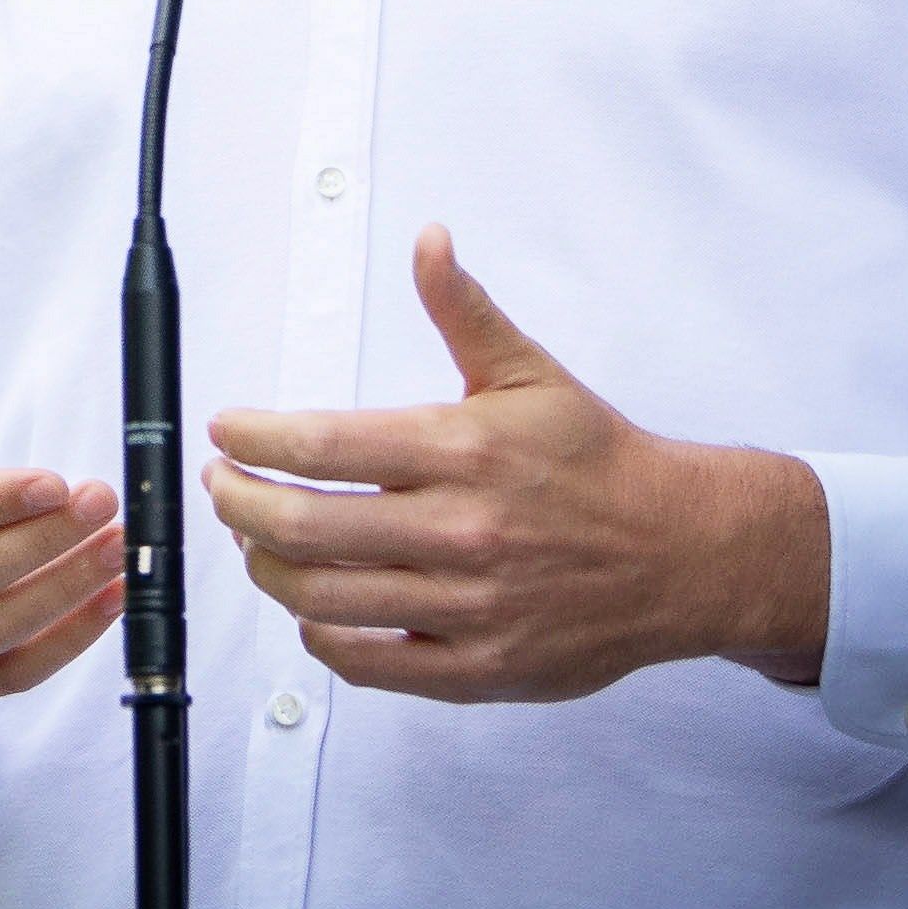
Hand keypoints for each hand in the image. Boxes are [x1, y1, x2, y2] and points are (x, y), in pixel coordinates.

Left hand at [202, 224, 827, 701]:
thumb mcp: (529, 372)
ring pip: (324, 596)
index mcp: (462, 451)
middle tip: (222, 486)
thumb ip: (463, 309)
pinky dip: (322, 635)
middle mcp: (461, 531)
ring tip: (256, 540)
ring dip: (269, 567)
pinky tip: (313, 606)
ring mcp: (468, 608)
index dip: (254, 438)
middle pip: (305, 526)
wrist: (686, 552)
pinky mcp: (479, 668)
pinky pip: (369, 663)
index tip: (227, 431)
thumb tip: (429, 240)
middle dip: (238, 503)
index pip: (322, 444)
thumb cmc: (600, 462)